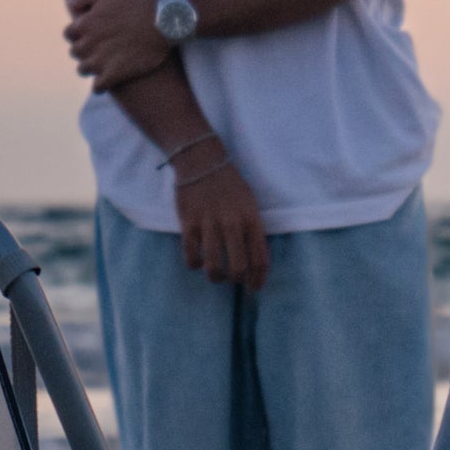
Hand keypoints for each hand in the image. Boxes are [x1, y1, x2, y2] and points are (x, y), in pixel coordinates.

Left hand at [64, 0, 175, 87]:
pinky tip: (107, 81)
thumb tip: (69, 5)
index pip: (68, 34)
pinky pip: (97, 87)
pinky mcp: (115, 74)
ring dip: (90, 68)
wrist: (165, 24)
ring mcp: (101, 60)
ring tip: (102, 65)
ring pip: (83, 69)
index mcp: (87, 23)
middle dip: (84, 50)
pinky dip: (99, 86)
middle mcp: (90, 42)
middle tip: (99, 49)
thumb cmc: (139, 5)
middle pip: (75, 52)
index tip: (89, 35)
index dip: (78, 34)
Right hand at [175, 159, 270, 290]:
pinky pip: (191, 256)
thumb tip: (253, 260)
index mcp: (251, 219)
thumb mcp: (250, 203)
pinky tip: (197, 261)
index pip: (260, 259)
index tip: (254, 288)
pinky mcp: (189, 223)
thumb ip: (252, 229)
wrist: (202, 161)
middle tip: (233, 280)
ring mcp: (209, 224)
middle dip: (237, 281)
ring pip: (214, 267)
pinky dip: (194, 265)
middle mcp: (232, 223)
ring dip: (215, 277)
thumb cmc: (229, 184)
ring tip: (215, 275)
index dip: (258, 279)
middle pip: (238, 269)